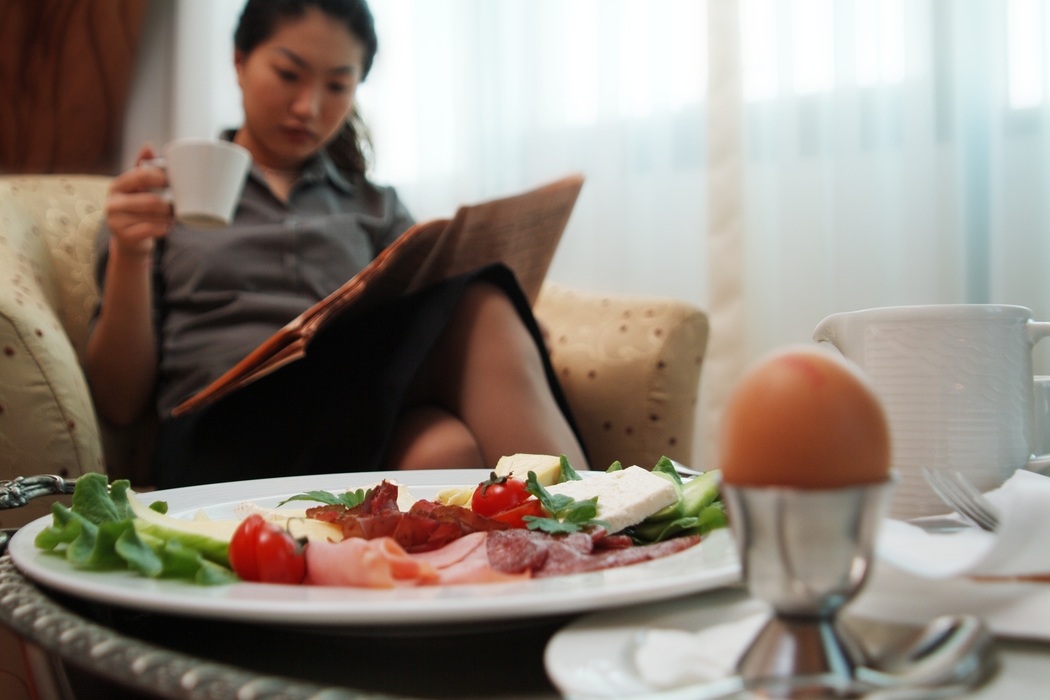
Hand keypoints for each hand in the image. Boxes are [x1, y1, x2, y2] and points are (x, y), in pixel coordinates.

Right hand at [104, 144, 172, 260]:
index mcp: (117, 185)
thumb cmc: (137, 209)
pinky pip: (151, 230)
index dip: (160, 178)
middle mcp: (112, 202)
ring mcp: (115, 221)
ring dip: (168, 218)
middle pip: (150, 200)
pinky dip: (163, 229)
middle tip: (176, 206)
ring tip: (172, 217)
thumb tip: (148, 146)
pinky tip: (166, 227)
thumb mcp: (137, 188)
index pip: (140, 175)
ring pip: (153, 217)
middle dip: (168, 205)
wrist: (129, 240)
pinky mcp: (124, 237)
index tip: (170, 183)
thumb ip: (143, 169)